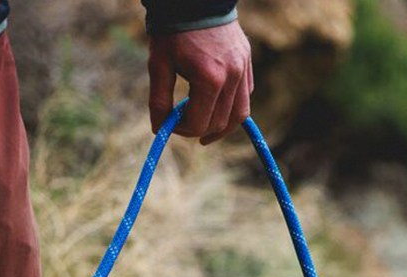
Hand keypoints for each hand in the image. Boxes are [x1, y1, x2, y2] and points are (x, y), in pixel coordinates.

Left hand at [149, 22, 252, 143]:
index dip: (181, 131)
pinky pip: (245, 96)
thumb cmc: (173, 32)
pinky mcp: (247, 62)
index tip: (169, 124)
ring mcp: (243, 69)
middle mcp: (232, 76)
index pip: (198, 124)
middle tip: (182, 123)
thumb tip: (159, 130)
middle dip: (197, 129)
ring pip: (238, 115)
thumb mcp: (158, 67)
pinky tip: (216, 108)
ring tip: (204, 133)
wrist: (196, 1)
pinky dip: (231, 108)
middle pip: (218, 123)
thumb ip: (158, 102)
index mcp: (210, 79)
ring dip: (220, 127)